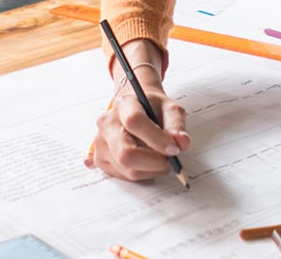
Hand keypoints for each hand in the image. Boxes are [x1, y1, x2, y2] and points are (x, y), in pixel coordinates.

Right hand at [86, 53, 188, 181]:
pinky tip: (148, 162)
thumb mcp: (170, 107)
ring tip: (161, 159)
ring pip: (127, 169)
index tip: (174, 149)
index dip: (157, 139)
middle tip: (170, 161)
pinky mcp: (99, 159)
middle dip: (154, 163)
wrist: (135, 107)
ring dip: (151, 170)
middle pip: (126, 154)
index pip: (135, 122)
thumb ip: (177, 124)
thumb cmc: (152, 108)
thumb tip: (182, 143)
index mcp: (124, 105)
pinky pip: (123, 176)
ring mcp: (100, 143)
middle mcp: (107, 124)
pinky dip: (142, 174)